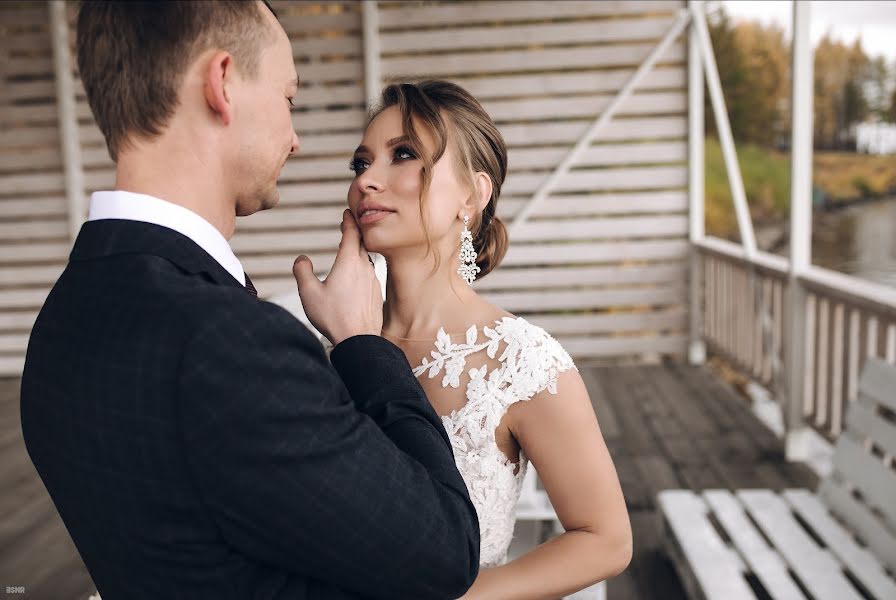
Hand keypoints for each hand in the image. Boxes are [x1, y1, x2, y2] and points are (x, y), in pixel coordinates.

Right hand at [293, 209, 382, 345]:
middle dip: (354, 233)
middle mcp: (364, 268)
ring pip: (366, 260)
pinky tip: (355, 278)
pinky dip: (362, 269)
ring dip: (358, 252)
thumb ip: (302, 272)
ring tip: (350, 251)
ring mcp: (373, 280)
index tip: (347, 212)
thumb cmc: (333, 317)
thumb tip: (301, 259)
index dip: (349, 221)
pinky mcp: (377, 293)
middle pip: (361, 244)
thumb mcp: (309, 293)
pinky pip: (369, 275)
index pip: (351, 233)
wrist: (359, 340)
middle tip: (348, 226)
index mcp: (348, 263)